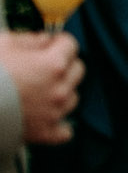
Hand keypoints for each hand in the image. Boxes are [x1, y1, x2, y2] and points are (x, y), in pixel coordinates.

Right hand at [0, 30, 82, 144]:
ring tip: (41, 89)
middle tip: (46, 64)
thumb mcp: (4, 43)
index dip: (58, 42)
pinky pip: (63, 131)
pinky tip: (47, 116)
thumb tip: (43, 39)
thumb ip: (29, 39)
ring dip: (61, 91)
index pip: (70, 45)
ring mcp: (52, 112)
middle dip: (63, 64)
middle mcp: (58, 89)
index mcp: (52, 65)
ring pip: (72, 97)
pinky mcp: (42, 133)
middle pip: (76, 70)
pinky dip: (58, 123)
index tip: (52, 43)